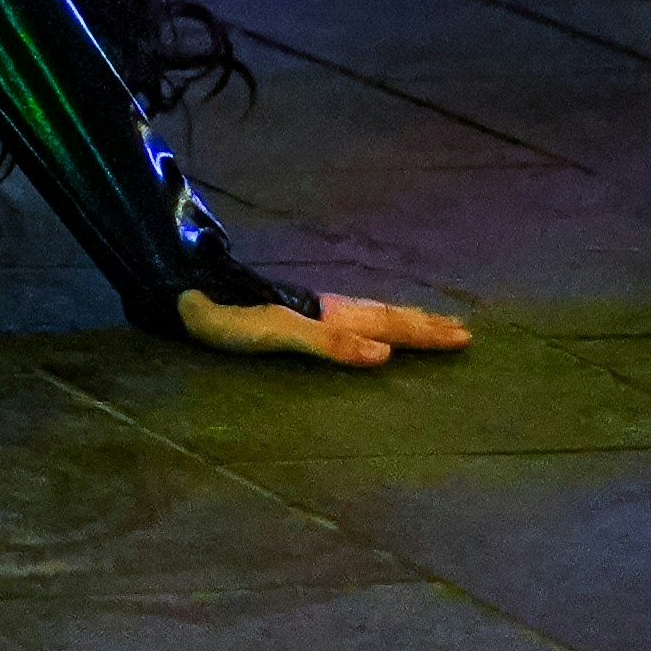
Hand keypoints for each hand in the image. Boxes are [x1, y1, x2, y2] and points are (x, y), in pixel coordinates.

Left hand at [176, 290, 472, 366]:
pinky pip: (346, 320)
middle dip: (424, 326)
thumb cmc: (229, 320)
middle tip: (463, 331)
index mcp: (329, 314)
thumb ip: (331, 343)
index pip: (389, 324)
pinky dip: (368, 323)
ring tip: (427, 323)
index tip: (464, 336)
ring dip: (401, 321)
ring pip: (368, 314)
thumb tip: (384, 355)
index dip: (424, 333)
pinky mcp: (290, 316)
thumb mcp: (281, 334)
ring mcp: (309, 311)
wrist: (185, 296)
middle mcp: (326, 310)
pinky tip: (363, 326)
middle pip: (386, 316)